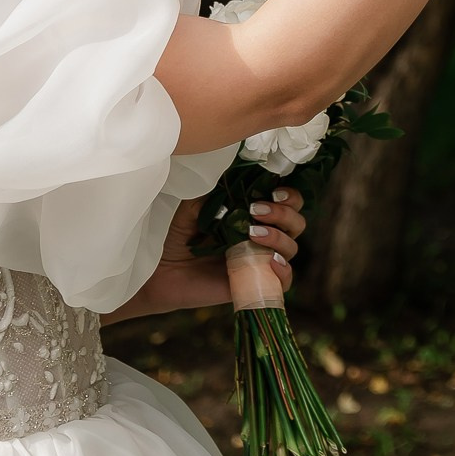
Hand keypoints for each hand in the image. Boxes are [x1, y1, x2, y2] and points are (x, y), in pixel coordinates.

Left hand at [103, 188, 306, 322]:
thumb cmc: (175, 235)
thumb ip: (215, 189)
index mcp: (252, 214)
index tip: (274, 191)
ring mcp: (260, 261)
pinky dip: (284, 270)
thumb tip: (238, 171)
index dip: (289, 194)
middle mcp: (261, 236)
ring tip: (251, 234)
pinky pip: (284, 281)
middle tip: (256, 211)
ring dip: (279, 237)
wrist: (158, 271)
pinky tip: (271, 261)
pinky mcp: (254, 284)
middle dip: (284, 213)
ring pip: (292, 247)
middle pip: (296, 222)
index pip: (287, 201)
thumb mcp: (194, 205)